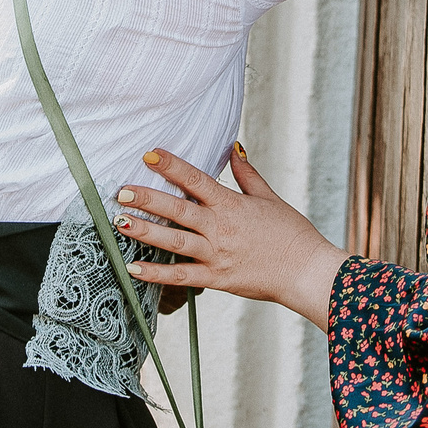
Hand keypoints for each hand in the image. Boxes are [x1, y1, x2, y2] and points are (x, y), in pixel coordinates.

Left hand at [120, 146, 349, 328]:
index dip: (172, 166)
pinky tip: (133, 268)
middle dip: (148, 198)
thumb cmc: (291, 233)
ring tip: (120, 222)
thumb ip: (247, 175)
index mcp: (232, 205)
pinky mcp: (216, 279)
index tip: (150, 154)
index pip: (197, 179)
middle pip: (178, 209)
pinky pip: (181, 276)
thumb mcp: (269, 198)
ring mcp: (217, 255)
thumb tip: (234, 148)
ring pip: (174, 241)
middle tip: (122, 190)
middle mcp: (220, 228)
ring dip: (145, 231)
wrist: (306, 271)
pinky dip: (156, 274)